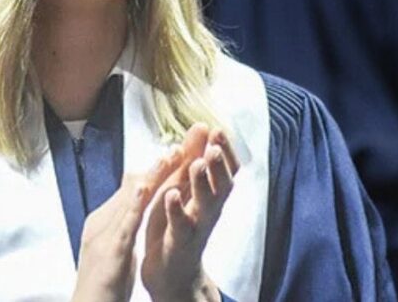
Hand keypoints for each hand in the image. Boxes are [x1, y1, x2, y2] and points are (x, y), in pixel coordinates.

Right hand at [72, 147, 182, 301]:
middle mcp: (102, 222)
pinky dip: (134, 204)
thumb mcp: (118, 248)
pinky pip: (124, 224)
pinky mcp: (108, 251)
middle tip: (179, 146)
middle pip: (133, 189)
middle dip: (158, 167)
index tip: (176, 153)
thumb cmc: (104, 283)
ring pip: (130, 200)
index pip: (133, 190)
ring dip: (151, 177)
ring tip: (168, 157)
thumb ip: (125, 224)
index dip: (156, 172)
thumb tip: (136, 206)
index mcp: (105, 220)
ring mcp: (104, 235)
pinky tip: (145, 188)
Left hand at [141, 125, 239, 301]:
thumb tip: (203, 125)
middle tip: (214, 144)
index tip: (218, 129)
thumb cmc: (180, 224)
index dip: (225, 151)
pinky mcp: (180, 244)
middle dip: (220, 164)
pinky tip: (170, 195)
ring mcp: (197, 228)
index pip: (227, 170)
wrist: (172, 274)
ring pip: (206, 205)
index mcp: (211, 194)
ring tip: (198, 163)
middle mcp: (209, 210)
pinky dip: (177, 210)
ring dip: (203, 183)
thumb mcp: (186, 187)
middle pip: (222, 185)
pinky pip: (181, 227)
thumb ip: (193, 158)